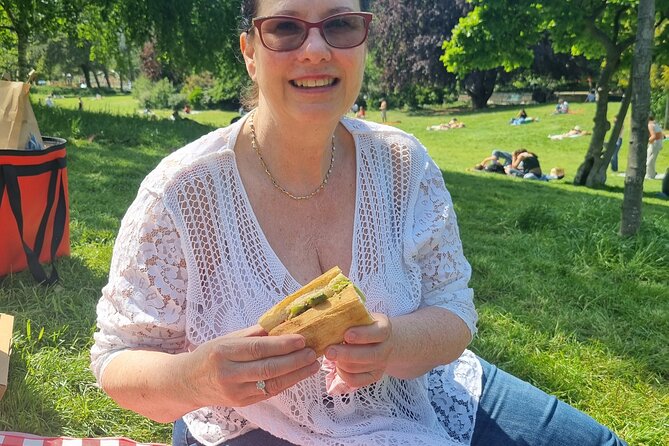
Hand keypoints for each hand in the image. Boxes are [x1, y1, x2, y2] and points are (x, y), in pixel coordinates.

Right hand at [187, 325, 319, 406]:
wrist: (188, 382)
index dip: (282, 345)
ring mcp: (235, 391)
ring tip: (312, 365)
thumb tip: (282, 325)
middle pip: (267, 368)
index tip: (301, 339)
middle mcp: (228, 373)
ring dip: (295, 374)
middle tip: (312, 353)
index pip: (258, 348)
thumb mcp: (227, 338)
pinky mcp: (241, 403)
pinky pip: (268, 393)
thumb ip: (253, 334)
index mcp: (224, 351)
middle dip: (294, 361)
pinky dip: (286, 383)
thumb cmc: (210, 355)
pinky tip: (298, 374)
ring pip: (271, 384)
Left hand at [323, 313, 392, 387]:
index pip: (379, 332)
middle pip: (370, 355)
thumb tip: (330, 316)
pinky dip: (343, 375)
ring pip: (359, 368)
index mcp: (384, 329)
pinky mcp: (374, 376)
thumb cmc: (365, 326)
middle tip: (329, 351)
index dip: (363, 335)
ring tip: (330, 355)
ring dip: (341, 363)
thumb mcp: (363, 317)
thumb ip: (351, 317)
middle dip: (346, 354)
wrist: (381, 340)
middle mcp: (386, 348)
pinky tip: (337, 366)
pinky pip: (357, 381)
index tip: (347, 335)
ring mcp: (381, 364)